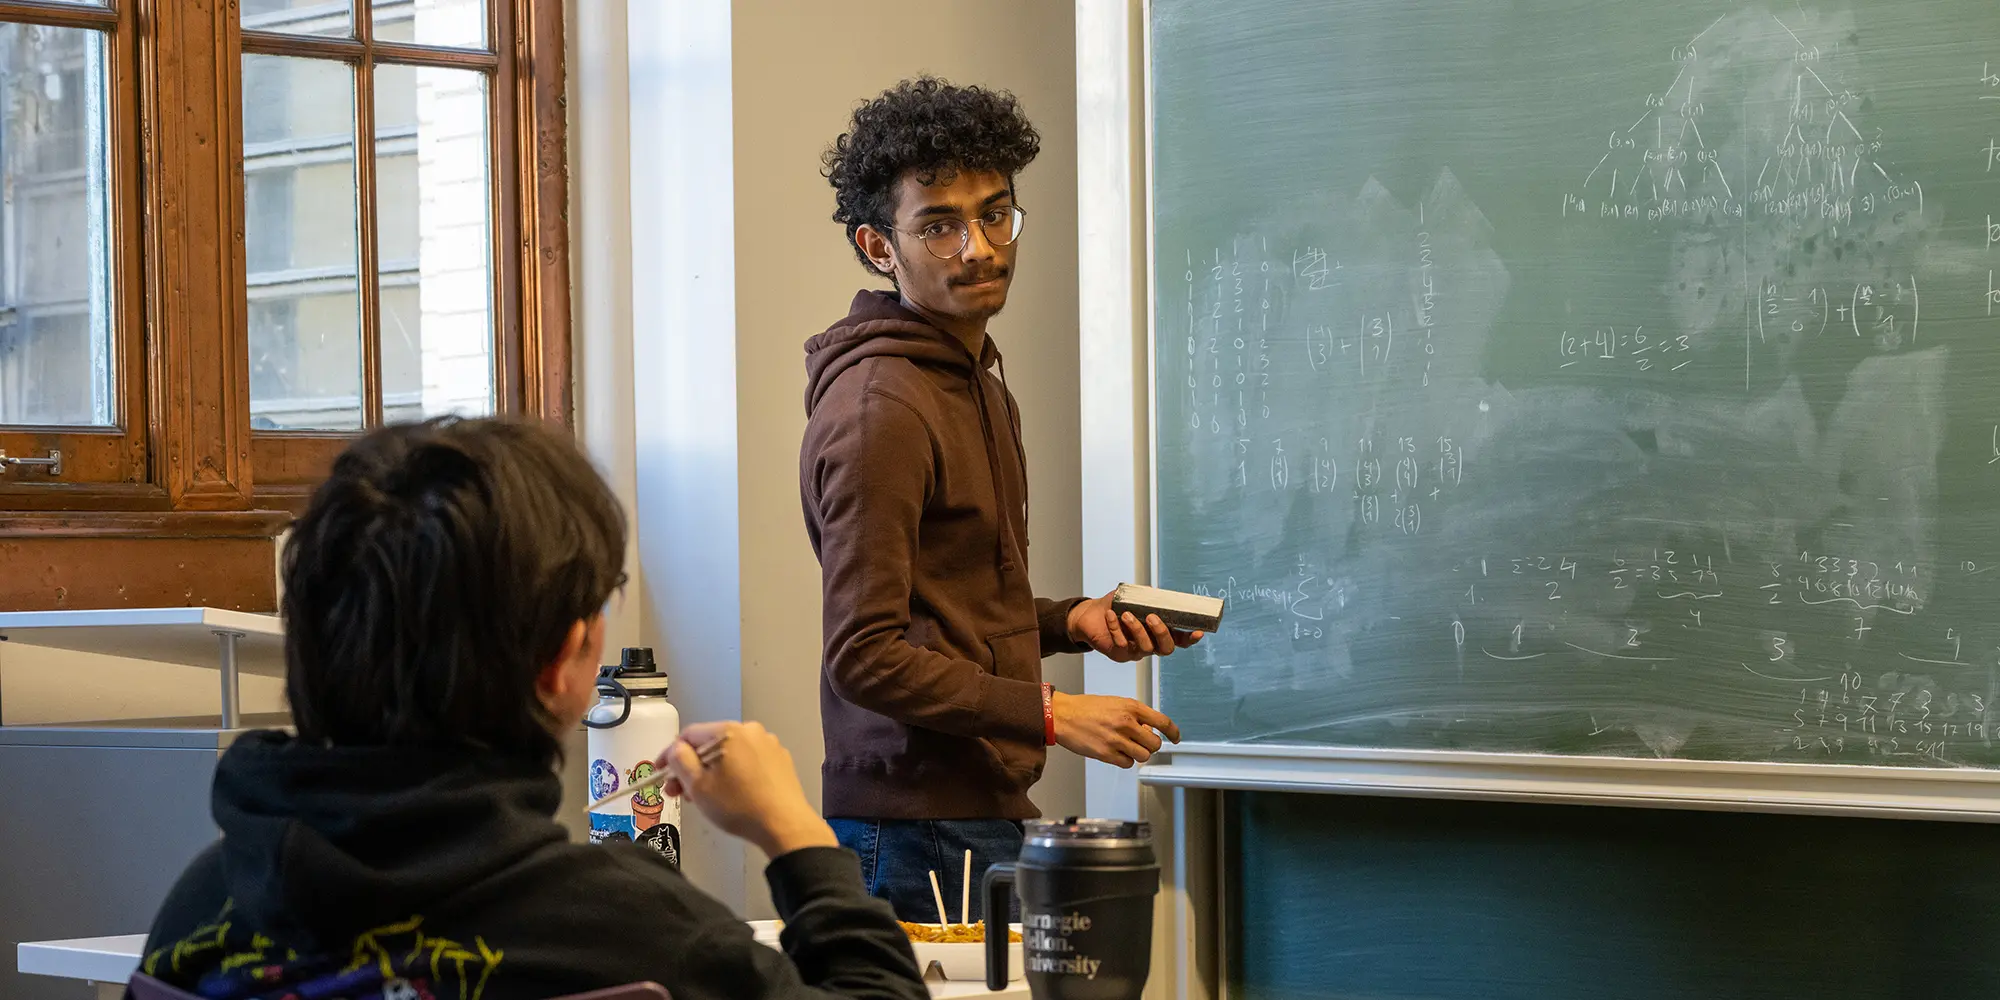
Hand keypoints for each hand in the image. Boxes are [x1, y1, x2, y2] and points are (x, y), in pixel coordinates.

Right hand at [658, 721, 836, 858]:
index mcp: (728, 732)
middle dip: (691, 768)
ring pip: (728, 753)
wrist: (784, 825)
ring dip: (712, 772)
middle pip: (709, 744)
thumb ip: (679, 761)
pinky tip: (730, 795)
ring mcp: (767, 744)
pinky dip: (733, 773)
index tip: (661, 772)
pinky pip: (747, 761)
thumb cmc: (740, 806)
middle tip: (679, 791)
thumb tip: (676, 750)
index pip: (688, 735)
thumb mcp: (698, 786)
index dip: (670, 755)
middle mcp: (750, 731)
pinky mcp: (779, 759)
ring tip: (705, 797)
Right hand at [1049, 691, 1181, 767]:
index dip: (1173, 732)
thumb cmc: (1086, 708)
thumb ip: (1134, 715)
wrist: (1062, 715)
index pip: (1162, 721)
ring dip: (1138, 753)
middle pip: (1155, 743)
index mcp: (1130, 707)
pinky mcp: (1106, 754)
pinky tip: (1116, 752)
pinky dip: (1125, 760)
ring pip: (1144, 756)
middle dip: (1150, 745)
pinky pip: (1127, 763)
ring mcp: (1117, 739)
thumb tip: (1148, 730)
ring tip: (1126, 746)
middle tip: (1141, 742)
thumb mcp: (1115, 702)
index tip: (1175, 737)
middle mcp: (1126, 723)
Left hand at [1067, 591, 1204, 662]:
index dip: (1190, 638)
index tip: (1198, 632)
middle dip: (1161, 632)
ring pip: (1145, 648)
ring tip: (1126, 614)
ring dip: (1137, 630)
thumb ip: (1146, 596)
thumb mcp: (1132, 597)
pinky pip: (1121, 645)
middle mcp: (1151, 644)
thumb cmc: (1116, 605)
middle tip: (1151, 617)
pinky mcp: (1119, 654)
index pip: (1180, 639)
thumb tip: (1156, 594)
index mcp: (1159, 631)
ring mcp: (1135, 652)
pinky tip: (1110, 615)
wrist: (1091, 614)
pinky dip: (1116, 629)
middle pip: (1166, 648)